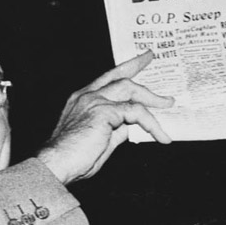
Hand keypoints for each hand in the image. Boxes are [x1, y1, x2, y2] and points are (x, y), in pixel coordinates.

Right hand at [37, 51, 173, 183]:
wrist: (57, 164)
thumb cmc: (74, 157)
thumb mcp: (101, 139)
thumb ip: (116, 129)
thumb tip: (132, 127)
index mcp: (83, 99)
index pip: (107, 78)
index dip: (124, 68)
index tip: (139, 61)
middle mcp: (87, 95)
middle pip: (120, 76)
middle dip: (138, 66)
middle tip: (152, 60)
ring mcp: (94, 101)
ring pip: (130, 89)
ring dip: (152, 98)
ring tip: (168, 105)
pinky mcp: (104, 112)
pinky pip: (135, 112)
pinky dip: (151, 123)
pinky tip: (160, 135)